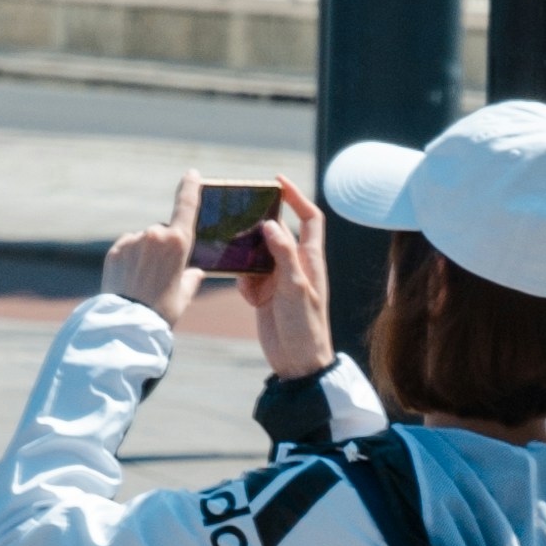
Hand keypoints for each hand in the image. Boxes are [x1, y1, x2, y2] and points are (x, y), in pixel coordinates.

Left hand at [104, 172, 204, 324]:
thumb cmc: (162, 311)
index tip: (191, 174)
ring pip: (143, 241)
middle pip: (163, 233)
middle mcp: (155, 235)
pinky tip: (130, 280)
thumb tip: (194, 273)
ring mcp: (133, 241)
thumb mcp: (184, 295)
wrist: (129, 324)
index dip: (190, 187)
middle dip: (164, 247)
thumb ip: (191, 279)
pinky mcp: (115, 250)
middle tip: (162, 276)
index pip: (186, 206)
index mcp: (178, 242)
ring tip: (143, 283)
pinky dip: (130, 259)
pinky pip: (127, 248)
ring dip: (145, 254)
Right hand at [242, 185, 335, 379]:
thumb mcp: (295, 288)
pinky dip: (242, 282)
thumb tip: (271, 224)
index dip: (296, 197)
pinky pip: (247, 278)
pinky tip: (245, 294)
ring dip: (246, 257)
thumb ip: (283, 255)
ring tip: (235, 257)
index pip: (309, 218)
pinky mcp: (264, 296)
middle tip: (239, 219)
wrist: (297, 363)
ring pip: (256, 255)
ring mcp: (278, 280)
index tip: (276, 182)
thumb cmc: (305, 326)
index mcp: (310, 259)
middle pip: (276, 233)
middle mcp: (295, 265)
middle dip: (258, 227)